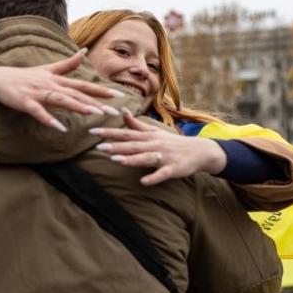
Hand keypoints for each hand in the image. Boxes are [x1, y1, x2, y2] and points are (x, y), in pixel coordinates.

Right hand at [0, 49, 123, 131]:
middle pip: (77, 94)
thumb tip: (84, 51)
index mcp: (59, 80)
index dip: (102, 90)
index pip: (84, 85)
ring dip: (77, 106)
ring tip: (92, 114)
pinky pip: (39, 112)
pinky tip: (60, 128)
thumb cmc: (26, 76)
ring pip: (61, 100)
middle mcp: (51, 85)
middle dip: (96, 103)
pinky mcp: (26, 102)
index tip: (119, 95)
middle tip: (113, 111)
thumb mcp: (48, 69)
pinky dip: (49, 120)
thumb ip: (68, 64)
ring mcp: (38, 93)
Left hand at [90, 109, 226, 184]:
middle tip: (99, 147)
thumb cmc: (172, 142)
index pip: (126, 133)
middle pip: (133, 145)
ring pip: (145, 157)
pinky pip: (162, 174)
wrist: (199, 151)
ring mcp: (164, 157)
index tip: (92, 131)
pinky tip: (143, 181)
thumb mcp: (154, 131)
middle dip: (116, 145)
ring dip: (131, 159)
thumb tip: (122, 111)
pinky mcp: (173, 169)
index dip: (109, 132)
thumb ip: (136, 124)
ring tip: (115, 160)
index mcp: (148, 136)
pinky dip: (153, 177)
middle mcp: (154, 144)